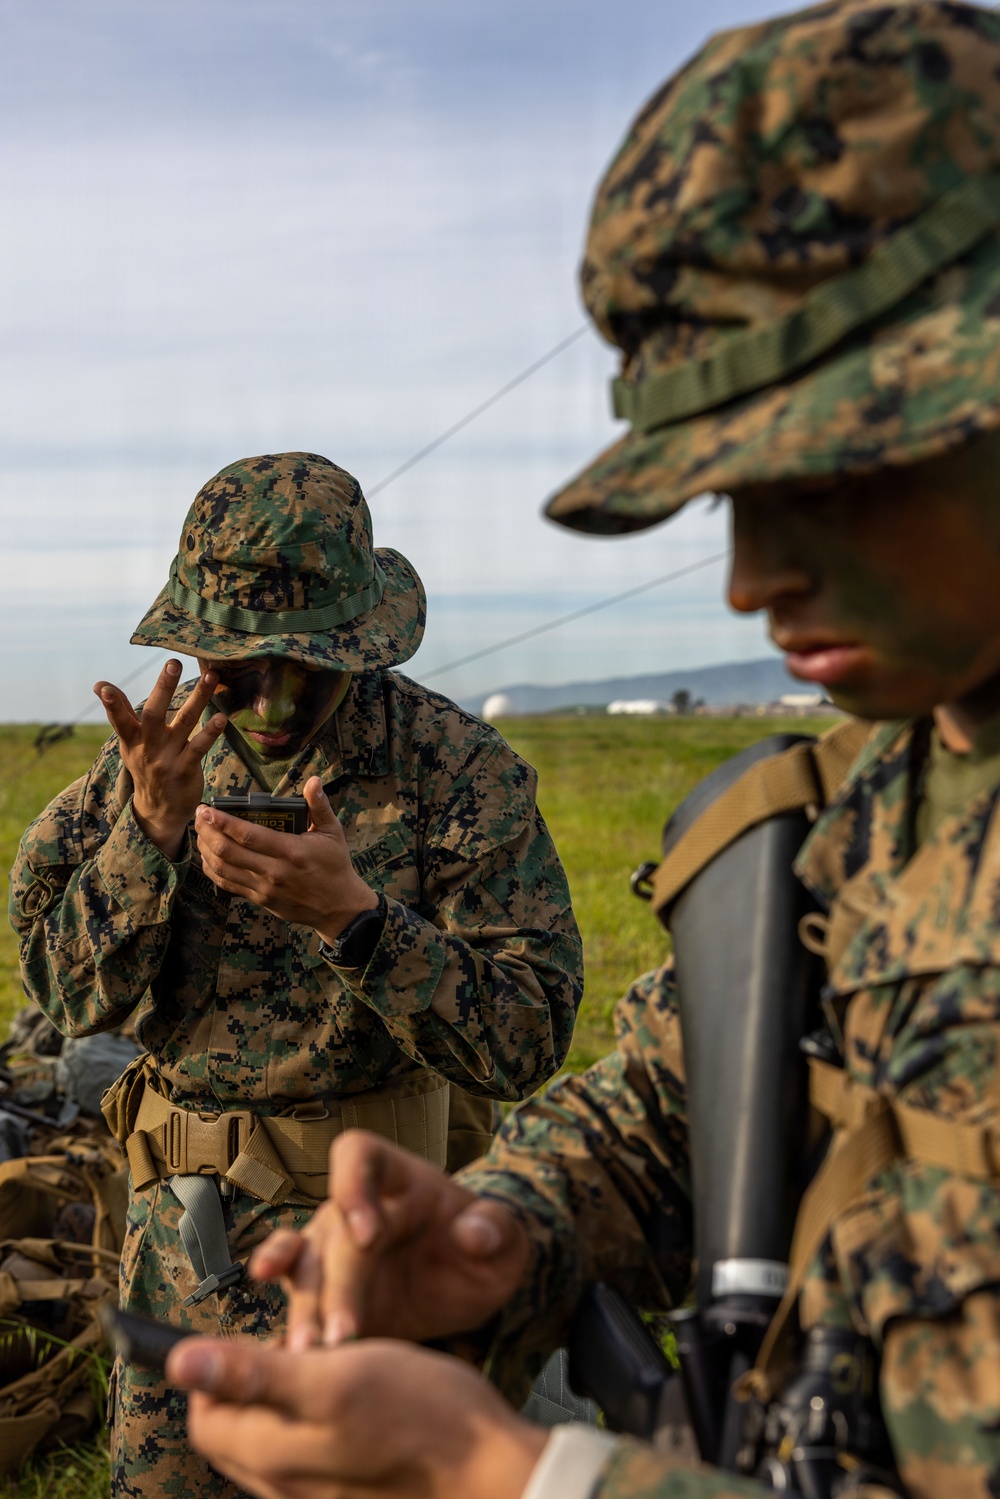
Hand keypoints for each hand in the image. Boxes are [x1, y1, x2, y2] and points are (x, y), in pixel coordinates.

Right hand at [94, 658, 225, 859]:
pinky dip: (210, 733)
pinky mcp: (185, 771)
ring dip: (198, 699)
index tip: (104, 688)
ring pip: (184, 723)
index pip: (119, 719)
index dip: (112, 704)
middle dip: (163, 687)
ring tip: (211, 678)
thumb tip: (100, 684)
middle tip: (173, 664)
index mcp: (132, 739)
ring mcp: (167, 759)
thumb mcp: (129, 743)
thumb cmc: (145, 765)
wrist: (158, 810)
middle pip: (154, 714)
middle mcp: (148, 747)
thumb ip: (120, 712)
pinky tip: (221, 718)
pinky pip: (199, 749)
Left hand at [168, 1336, 547, 1498]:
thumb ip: (254, 1373)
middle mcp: (284, 1488)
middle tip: (302, 1347)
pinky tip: (359, 1404)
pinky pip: (310, 1459)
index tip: (266, 1336)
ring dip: (288, 1404)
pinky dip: (318, 1425)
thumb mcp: (333, 1376)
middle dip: (252, 1386)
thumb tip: (179, 1363)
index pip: (205, 1415)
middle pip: (235, 1433)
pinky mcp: (349, 1495)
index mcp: (271, 1455)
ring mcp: (318, 1498)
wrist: (491, 1472)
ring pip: (274, 1444)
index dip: (223, 1367)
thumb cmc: (420, 1415)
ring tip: (335, 1369)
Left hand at [194, 776, 377, 939]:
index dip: (223, 822)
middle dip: (207, 832)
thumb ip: (320, 805)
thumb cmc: (335, 866)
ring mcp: (264, 888)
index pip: (248, 835)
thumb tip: (313, 780)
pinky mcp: (259, 899)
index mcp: (291, 851)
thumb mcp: (333, 832)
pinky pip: (227, 884)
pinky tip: (207, 855)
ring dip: (205, 849)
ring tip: (199, 832)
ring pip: (223, 869)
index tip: (206, 809)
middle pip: (228, 852)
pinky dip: (212, 869)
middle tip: (198, 816)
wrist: (338, 906)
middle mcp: (274, 871)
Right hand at [250, 1131, 529, 1350]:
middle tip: (342, 1333)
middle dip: (336, 1285)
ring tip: (305, 1351)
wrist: (468, 1280)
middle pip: (333, 1234)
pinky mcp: (326, 1292)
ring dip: (304, 1309)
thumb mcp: (507, 1237)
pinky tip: (279, 1345)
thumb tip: (474, 1234)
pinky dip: (286, 1315)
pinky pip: (296, 1298)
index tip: (367, 1234)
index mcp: (399, 1179)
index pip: (359, 1156)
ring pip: (305, 1270)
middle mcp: (355, 1208)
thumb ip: (497, 1228)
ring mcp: (333, 1248)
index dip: (353, 1186)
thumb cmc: (484, 1246)